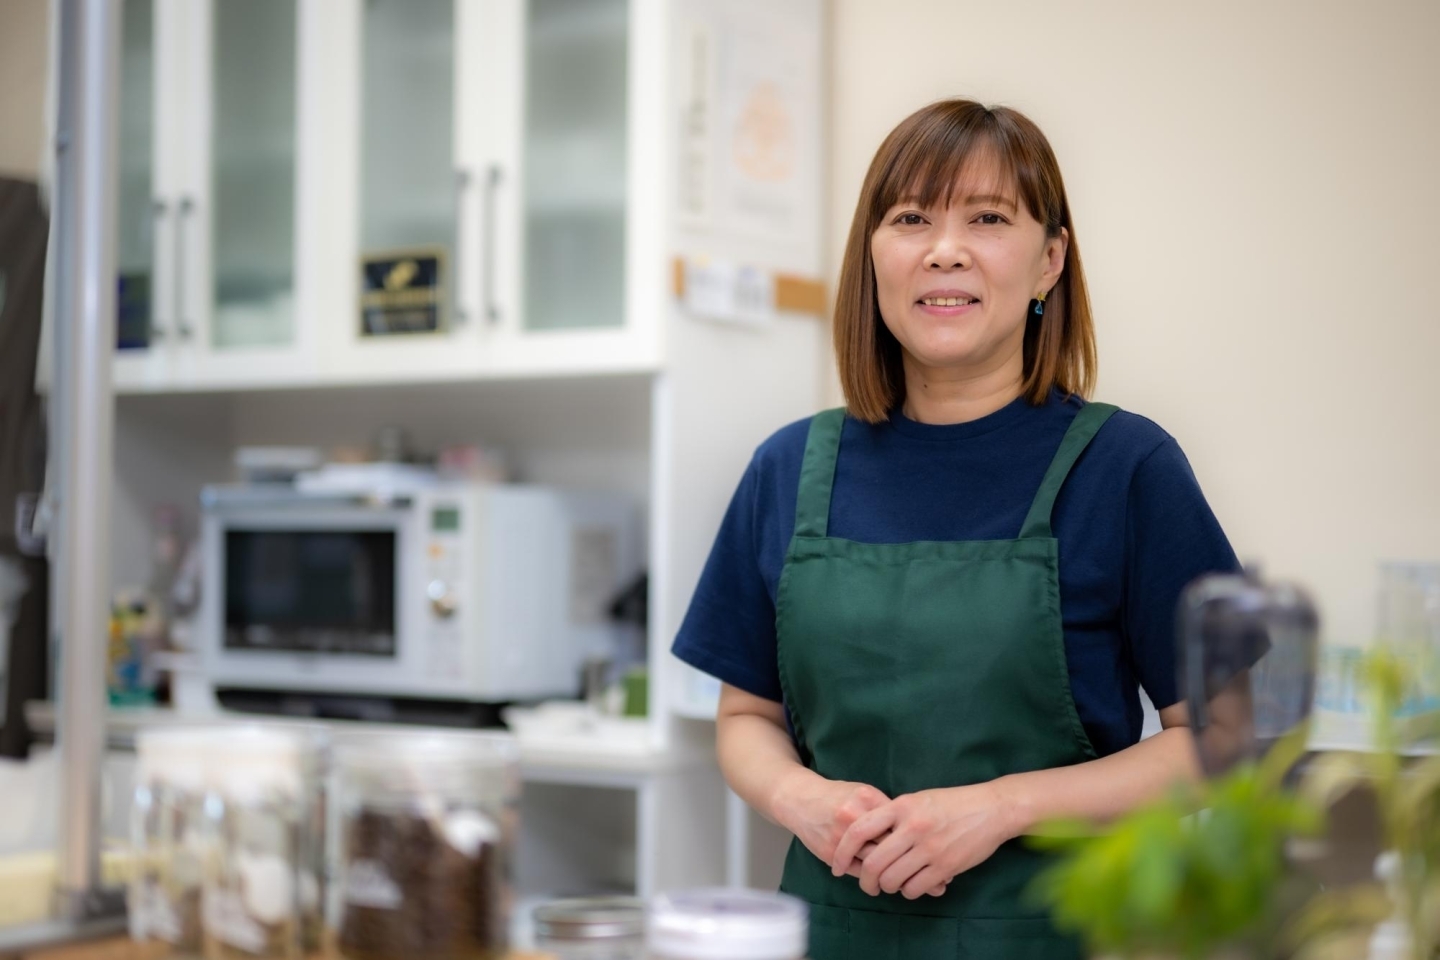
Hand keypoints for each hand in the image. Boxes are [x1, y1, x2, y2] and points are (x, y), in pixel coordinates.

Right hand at [771, 772, 946, 895]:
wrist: (800, 800)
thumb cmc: (837, 796)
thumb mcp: (863, 793)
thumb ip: (886, 809)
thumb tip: (917, 828)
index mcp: (867, 798)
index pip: (900, 823)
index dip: (922, 841)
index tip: (942, 853)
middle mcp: (854, 817)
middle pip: (890, 845)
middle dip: (917, 864)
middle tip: (943, 879)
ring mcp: (840, 836)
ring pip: (875, 863)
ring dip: (898, 877)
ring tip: (922, 887)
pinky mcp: (830, 852)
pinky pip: (857, 871)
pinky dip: (875, 880)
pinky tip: (890, 885)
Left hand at [830, 782, 1017, 899]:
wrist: (991, 809)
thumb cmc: (951, 803)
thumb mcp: (917, 799)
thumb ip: (892, 815)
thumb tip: (866, 836)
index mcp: (901, 806)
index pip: (859, 830)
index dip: (843, 851)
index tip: (837, 864)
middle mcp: (912, 827)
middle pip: (873, 863)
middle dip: (865, 880)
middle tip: (867, 885)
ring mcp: (930, 848)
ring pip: (892, 879)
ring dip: (887, 887)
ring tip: (892, 884)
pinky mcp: (946, 866)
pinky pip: (915, 888)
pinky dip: (908, 891)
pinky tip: (912, 885)